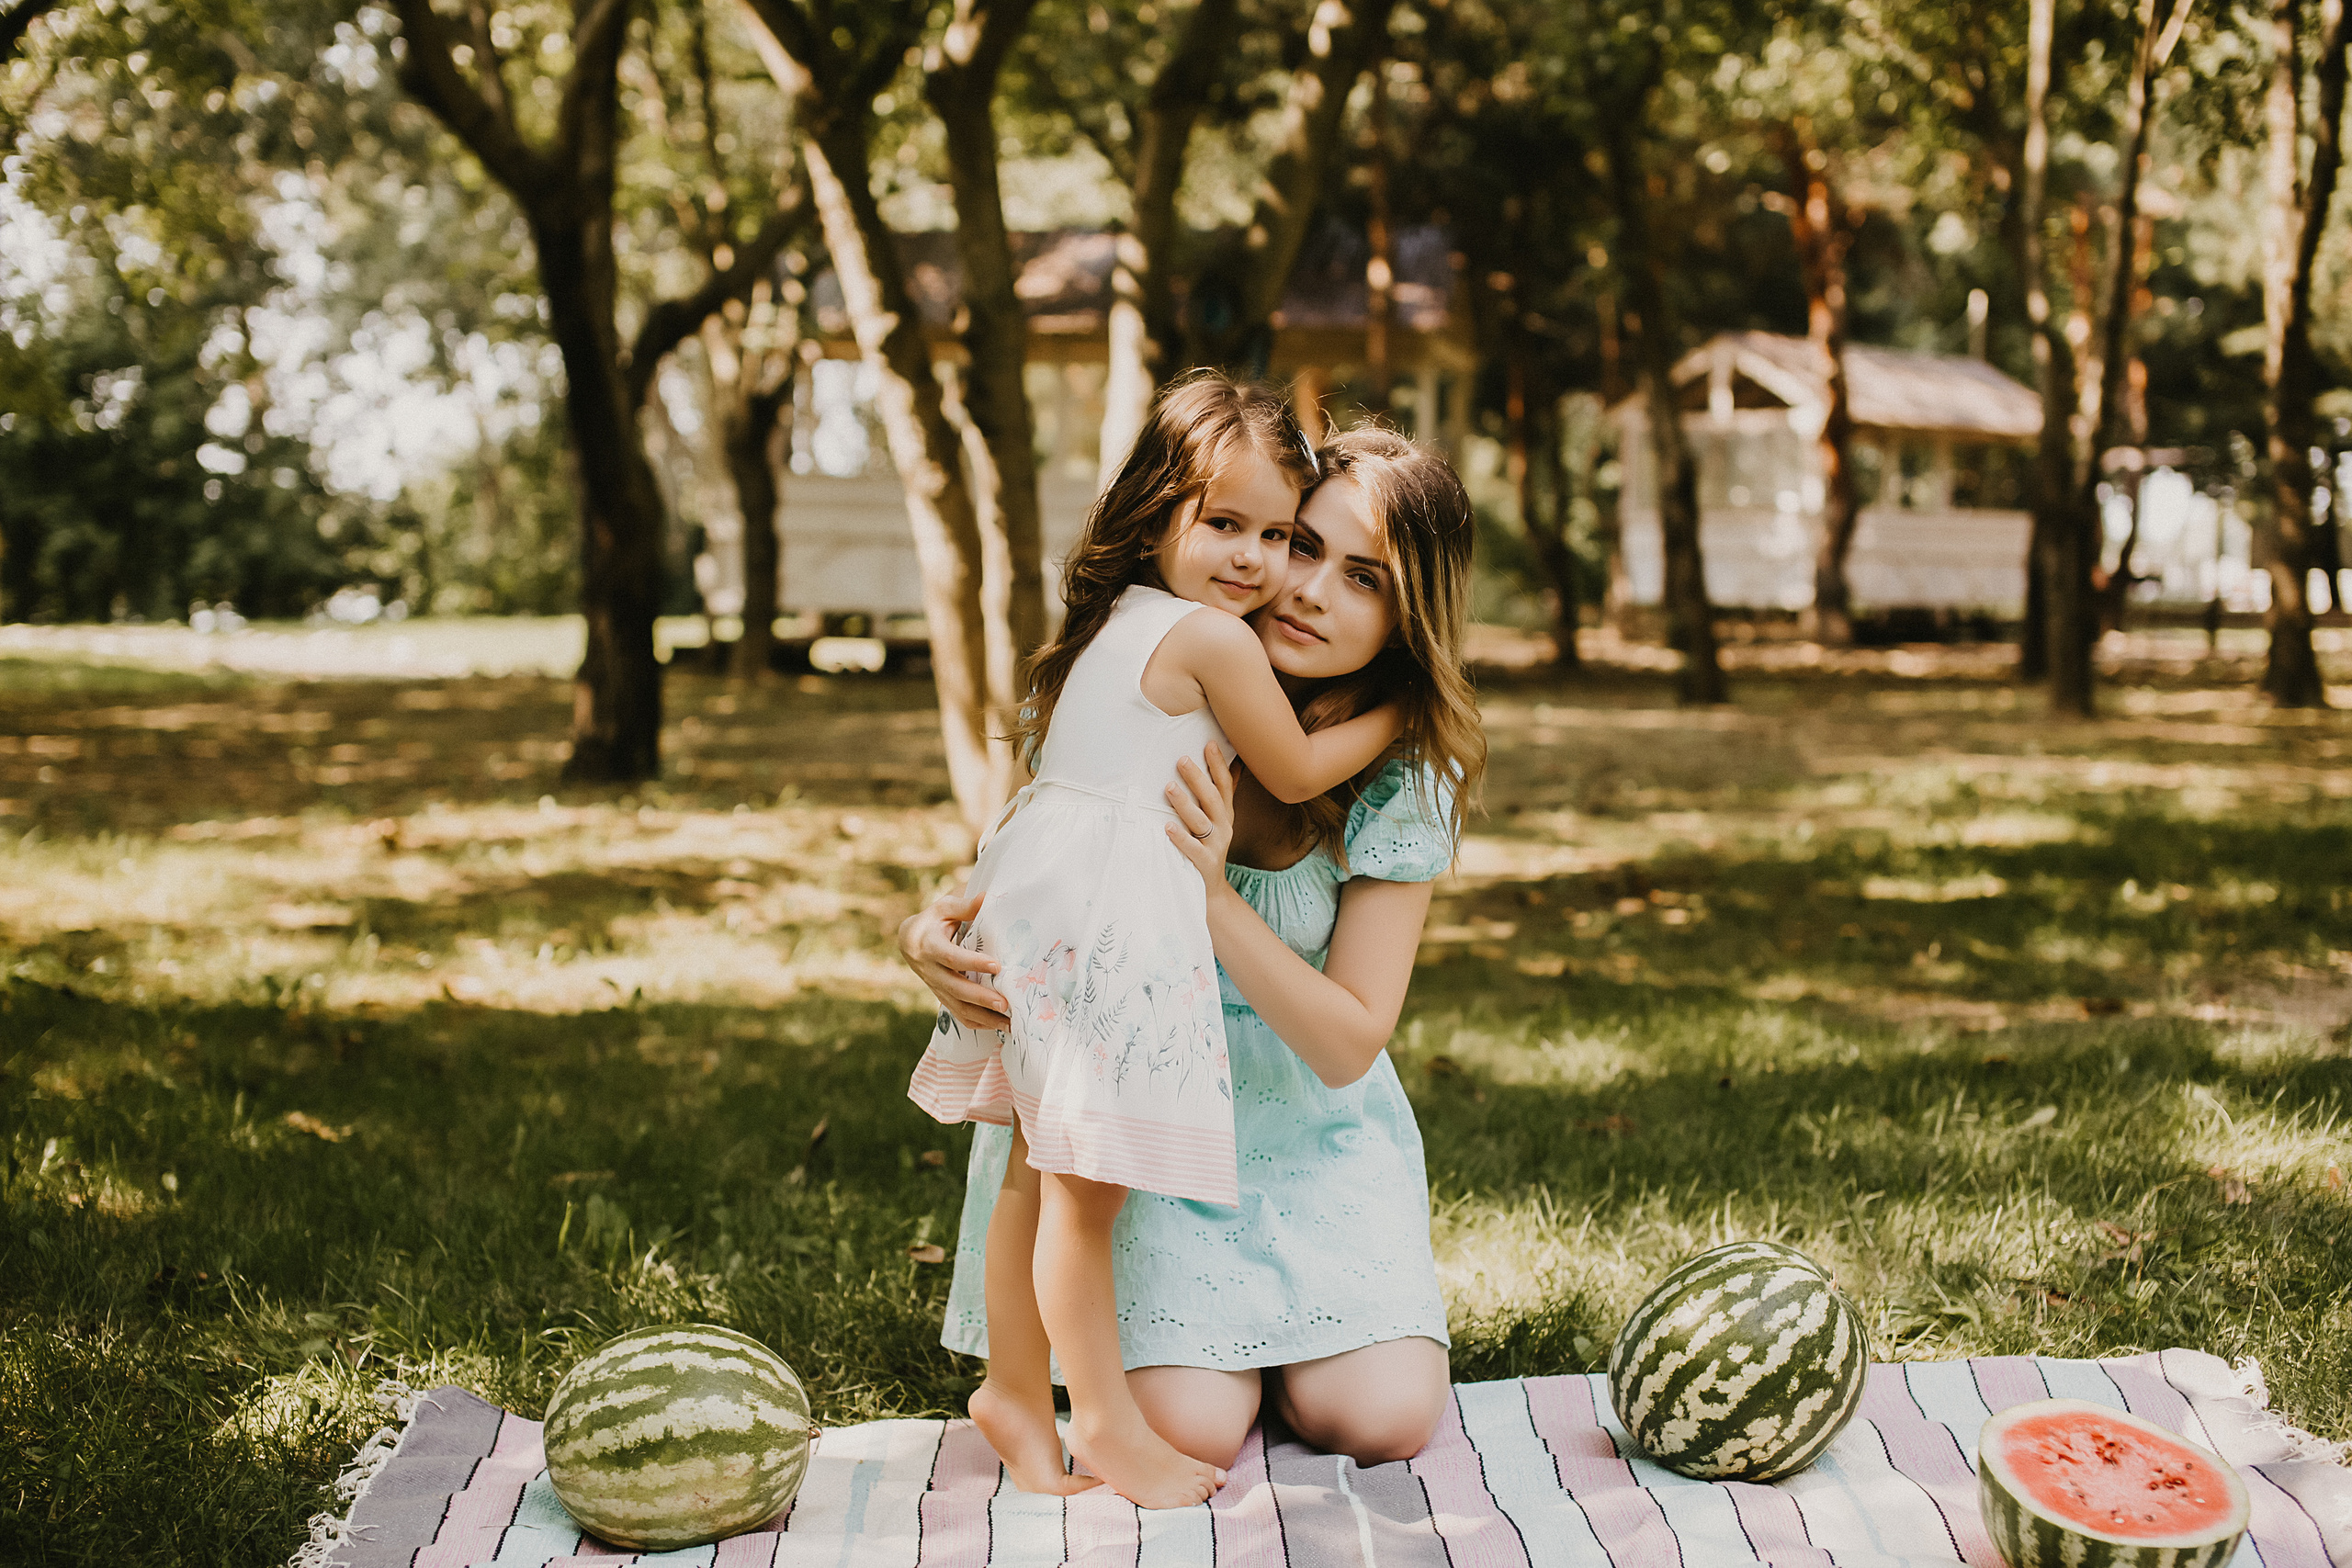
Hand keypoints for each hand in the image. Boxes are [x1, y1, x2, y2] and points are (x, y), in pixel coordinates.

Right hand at [896, 886, 1009, 1029]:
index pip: (951, 957)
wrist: (909, 941)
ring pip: (957, 1006)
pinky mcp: (941, 996)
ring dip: (983, 1016)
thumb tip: (987, 898)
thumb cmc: (933, 920)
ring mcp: (934, 986)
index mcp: (928, 945)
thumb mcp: (945, 908)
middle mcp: (929, 969)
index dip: (973, 963)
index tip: (996, 966)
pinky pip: (957, 1014)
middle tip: (1004, 1003)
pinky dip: (977, 1023)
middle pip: (955, 988)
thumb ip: (965, 906)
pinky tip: (997, 1026)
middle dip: (980, 997)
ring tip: (1008, 1022)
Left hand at [1163, 743, 1236, 883]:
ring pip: (1201, 821)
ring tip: (1169, 787)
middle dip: (1197, 778)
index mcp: (1225, 813)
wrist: (1212, 887)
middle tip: (1181, 759)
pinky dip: (1180, 837)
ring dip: (1185, 804)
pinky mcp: (1204, 863)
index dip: (1218, 764)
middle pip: (1212, 799)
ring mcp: (1215, 845)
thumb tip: (1234, 761)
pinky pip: (1192, 848)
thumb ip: (1223, 793)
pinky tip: (1167, 826)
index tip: (1209, 744)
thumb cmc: (1209, 845)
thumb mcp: (1219, 819)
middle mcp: (1224, 827)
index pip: (1224, 784)